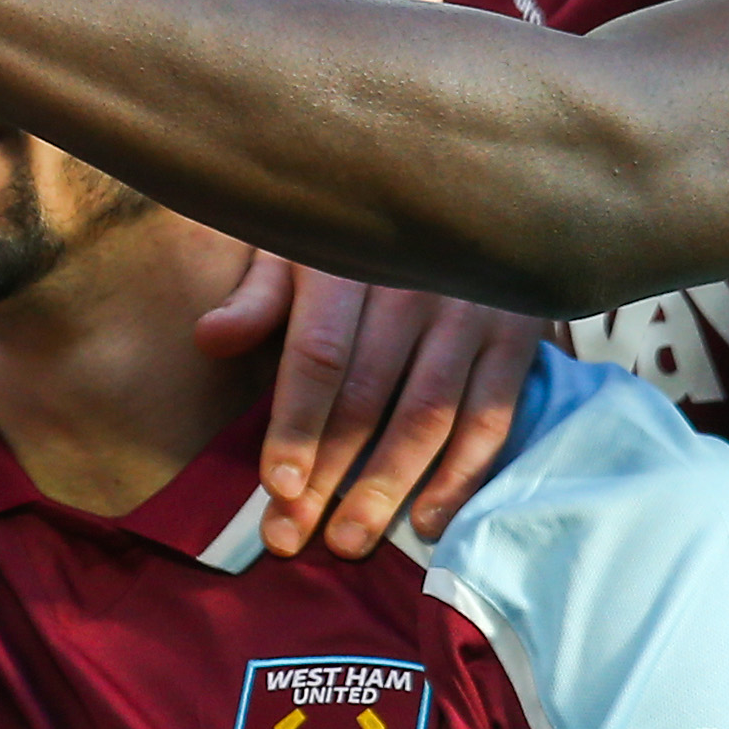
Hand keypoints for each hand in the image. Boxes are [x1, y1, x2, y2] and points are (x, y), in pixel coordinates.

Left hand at [196, 256, 543, 555]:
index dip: (297, 426)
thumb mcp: (300, 242)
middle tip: (294, 536)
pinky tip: (429, 521)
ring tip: (350, 540)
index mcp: (351, 262)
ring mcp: (474, 312)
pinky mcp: (518, 336)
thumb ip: (260, 295)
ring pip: (428, 417)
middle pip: (368, 398)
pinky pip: (492, 418)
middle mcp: (416, 286)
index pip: (320, 356)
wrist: (465, 187)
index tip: (277, 487)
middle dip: (329, 475)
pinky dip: (463, 476)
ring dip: (389, 487)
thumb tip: (210, 338)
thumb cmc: (358, 231)